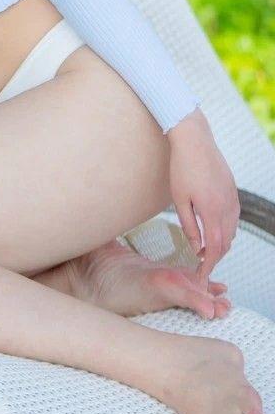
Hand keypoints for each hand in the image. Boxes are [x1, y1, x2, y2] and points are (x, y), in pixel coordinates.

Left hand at [166, 107, 239, 279]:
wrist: (194, 139)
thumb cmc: (182, 167)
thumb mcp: (179, 199)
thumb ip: (189, 225)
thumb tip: (196, 247)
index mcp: (213, 211)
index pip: (215, 248)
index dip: (209, 264)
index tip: (202, 275)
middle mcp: (227, 207)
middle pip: (226, 242)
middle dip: (215, 256)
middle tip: (200, 264)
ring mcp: (233, 198)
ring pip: (232, 231)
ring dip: (221, 243)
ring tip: (204, 248)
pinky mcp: (233, 191)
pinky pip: (234, 217)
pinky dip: (226, 229)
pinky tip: (213, 228)